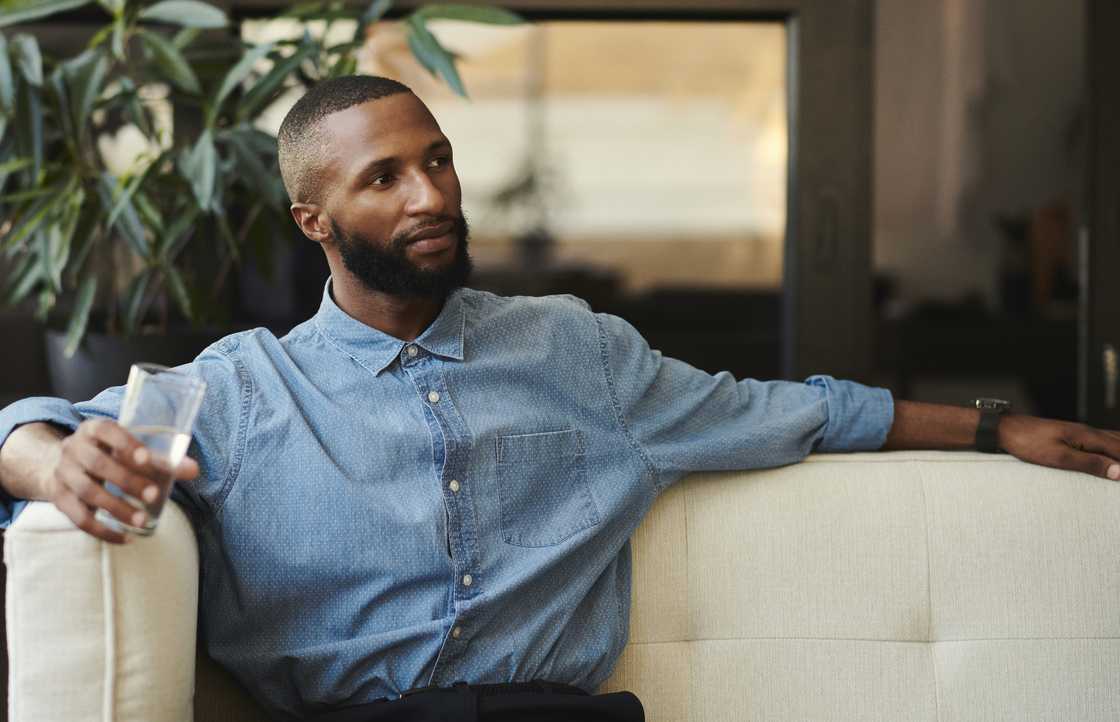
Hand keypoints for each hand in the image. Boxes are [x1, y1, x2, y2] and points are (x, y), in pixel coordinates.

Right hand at [43, 418, 199, 543]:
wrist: (57, 464)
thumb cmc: (106, 454)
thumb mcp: (126, 449)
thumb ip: (160, 459)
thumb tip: (194, 470)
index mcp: (92, 429)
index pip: (105, 430)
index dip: (125, 444)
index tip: (146, 458)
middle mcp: (73, 448)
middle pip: (98, 464)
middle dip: (127, 480)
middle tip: (154, 494)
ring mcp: (62, 474)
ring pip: (88, 492)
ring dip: (117, 508)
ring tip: (142, 521)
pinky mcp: (58, 499)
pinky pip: (79, 518)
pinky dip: (103, 530)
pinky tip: (126, 538)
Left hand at [999, 414, 1119, 480]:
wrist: (1006, 429)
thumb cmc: (1028, 443)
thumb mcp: (1059, 457)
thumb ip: (1090, 463)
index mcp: (1088, 436)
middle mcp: (1088, 431)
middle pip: (1119, 442)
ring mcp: (1080, 431)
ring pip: (1113, 438)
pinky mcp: (1071, 435)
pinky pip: (1101, 439)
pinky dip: (1113, 446)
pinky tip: (1111, 451)